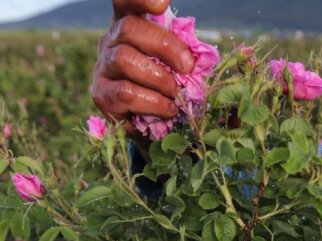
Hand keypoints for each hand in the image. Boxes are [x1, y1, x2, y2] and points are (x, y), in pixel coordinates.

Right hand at [91, 0, 194, 157]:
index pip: (126, 1)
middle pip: (130, 28)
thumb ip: (184, 54)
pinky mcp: (100, 94)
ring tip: (176, 94)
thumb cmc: (170, 88)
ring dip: (159, 78)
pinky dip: (153, 102)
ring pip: (125, 59)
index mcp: (131, 25)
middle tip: (188, 67)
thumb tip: (201, 55)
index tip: (163, 4)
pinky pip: (126, 92)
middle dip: (165, 46)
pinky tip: (167, 109)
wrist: (152, 127)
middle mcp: (111, 40)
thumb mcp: (178, 66)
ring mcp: (103, 66)